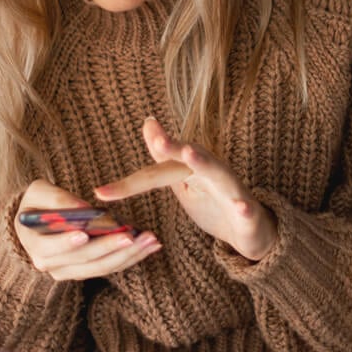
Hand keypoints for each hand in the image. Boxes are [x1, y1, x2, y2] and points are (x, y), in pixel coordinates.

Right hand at [15, 179, 161, 281]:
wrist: (38, 219)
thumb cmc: (38, 202)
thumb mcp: (39, 192)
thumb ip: (57, 199)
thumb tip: (83, 210)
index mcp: (34, 244)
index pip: (50, 248)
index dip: (67, 242)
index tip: (84, 234)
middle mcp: (50, 265)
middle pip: (83, 260)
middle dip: (109, 247)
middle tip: (131, 235)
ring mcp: (69, 271)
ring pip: (101, 267)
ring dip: (127, 255)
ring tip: (149, 239)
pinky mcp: (86, 271)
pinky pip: (110, 267)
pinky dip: (130, 257)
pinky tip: (149, 245)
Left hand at [94, 117, 277, 261]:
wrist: (251, 229)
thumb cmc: (212, 202)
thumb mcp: (182, 182)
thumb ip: (163, 156)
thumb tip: (148, 122)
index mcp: (189, 168)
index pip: (153, 174)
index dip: (127, 184)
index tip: (100, 192)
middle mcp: (210, 171)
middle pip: (187, 159)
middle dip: (171, 147)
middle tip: (156, 139)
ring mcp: (231, 189)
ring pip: (218, 173)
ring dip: (205, 162)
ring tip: (190, 153)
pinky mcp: (249, 212)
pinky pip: (247, 209)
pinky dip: (245, 207)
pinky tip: (241, 205)